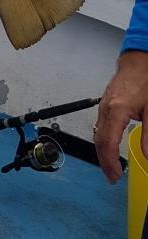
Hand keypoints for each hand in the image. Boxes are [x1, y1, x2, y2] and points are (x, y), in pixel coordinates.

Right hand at [94, 50, 147, 182]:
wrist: (138, 61)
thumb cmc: (145, 80)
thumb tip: (147, 155)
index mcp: (116, 110)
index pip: (107, 143)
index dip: (110, 162)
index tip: (116, 175)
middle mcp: (105, 109)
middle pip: (98, 141)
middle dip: (103, 161)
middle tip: (112, 176)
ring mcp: (102, 106)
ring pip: (97, 133)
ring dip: (102, 152)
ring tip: (111, 165)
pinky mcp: (104, 104)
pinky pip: (99, 126)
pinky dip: (102, 140)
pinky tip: (109, 146)